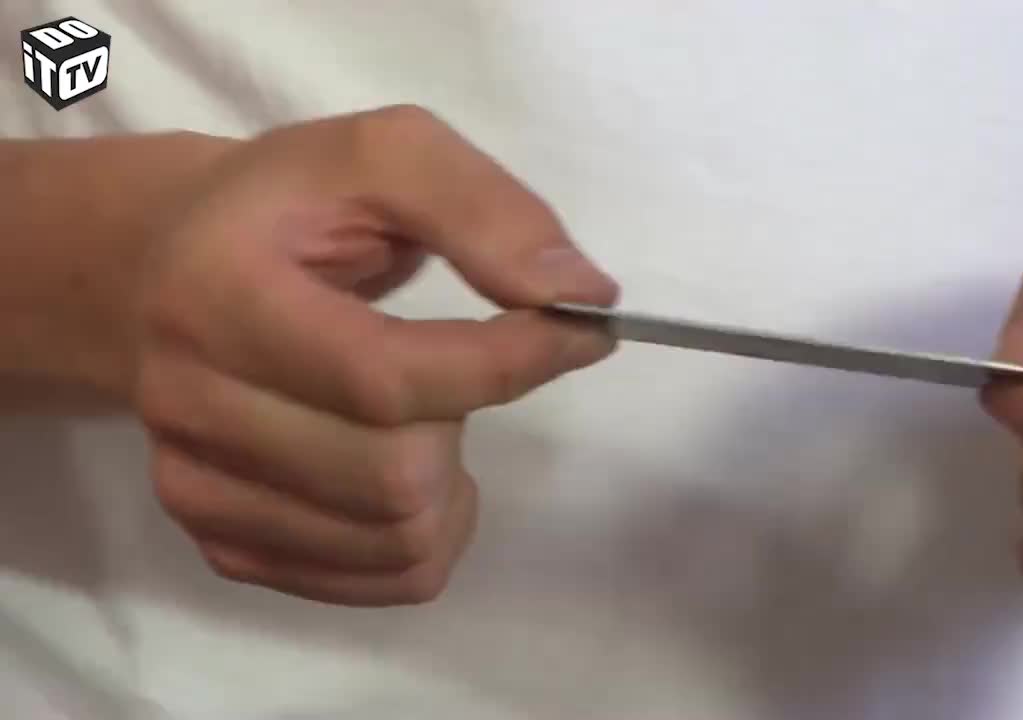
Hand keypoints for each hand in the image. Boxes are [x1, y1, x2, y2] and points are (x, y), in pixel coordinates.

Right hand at [130, 106, 618, 605]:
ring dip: (453, 480)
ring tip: (428, 415)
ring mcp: (196, 487)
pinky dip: (430, 533)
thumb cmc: (291, 210)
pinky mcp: (223, 544)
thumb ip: (481, 208)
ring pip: (397, 538)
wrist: (168, 271)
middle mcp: (187, 405)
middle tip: (461, 367)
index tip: (578, 329)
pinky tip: (410, 470)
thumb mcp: (384, 157)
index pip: (385, 377)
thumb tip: (578, 293)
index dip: (508, 364)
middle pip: (395, 476)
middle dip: (467, 419)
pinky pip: (381, 581)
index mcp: (216, 294)